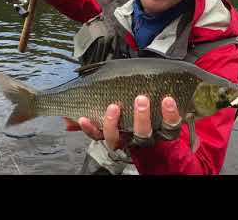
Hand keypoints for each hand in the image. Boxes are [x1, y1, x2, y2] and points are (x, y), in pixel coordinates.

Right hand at [63, 95, 181, 150]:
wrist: (164, 110)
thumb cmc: (131, 106)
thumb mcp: (111, 106)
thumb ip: (91, 112)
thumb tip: (66, 121)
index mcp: (115, 131)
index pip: (98, 134)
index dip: (89, 128)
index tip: (83, 117)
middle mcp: (129, 136)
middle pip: (118, 138)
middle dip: (113, 123)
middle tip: (114, 105)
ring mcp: (149, 134)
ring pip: (143, 134)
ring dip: (140, 118)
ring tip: (141, 99)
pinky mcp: (169, 128)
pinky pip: (171, 126)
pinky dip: (169, 114)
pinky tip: (167, 100)